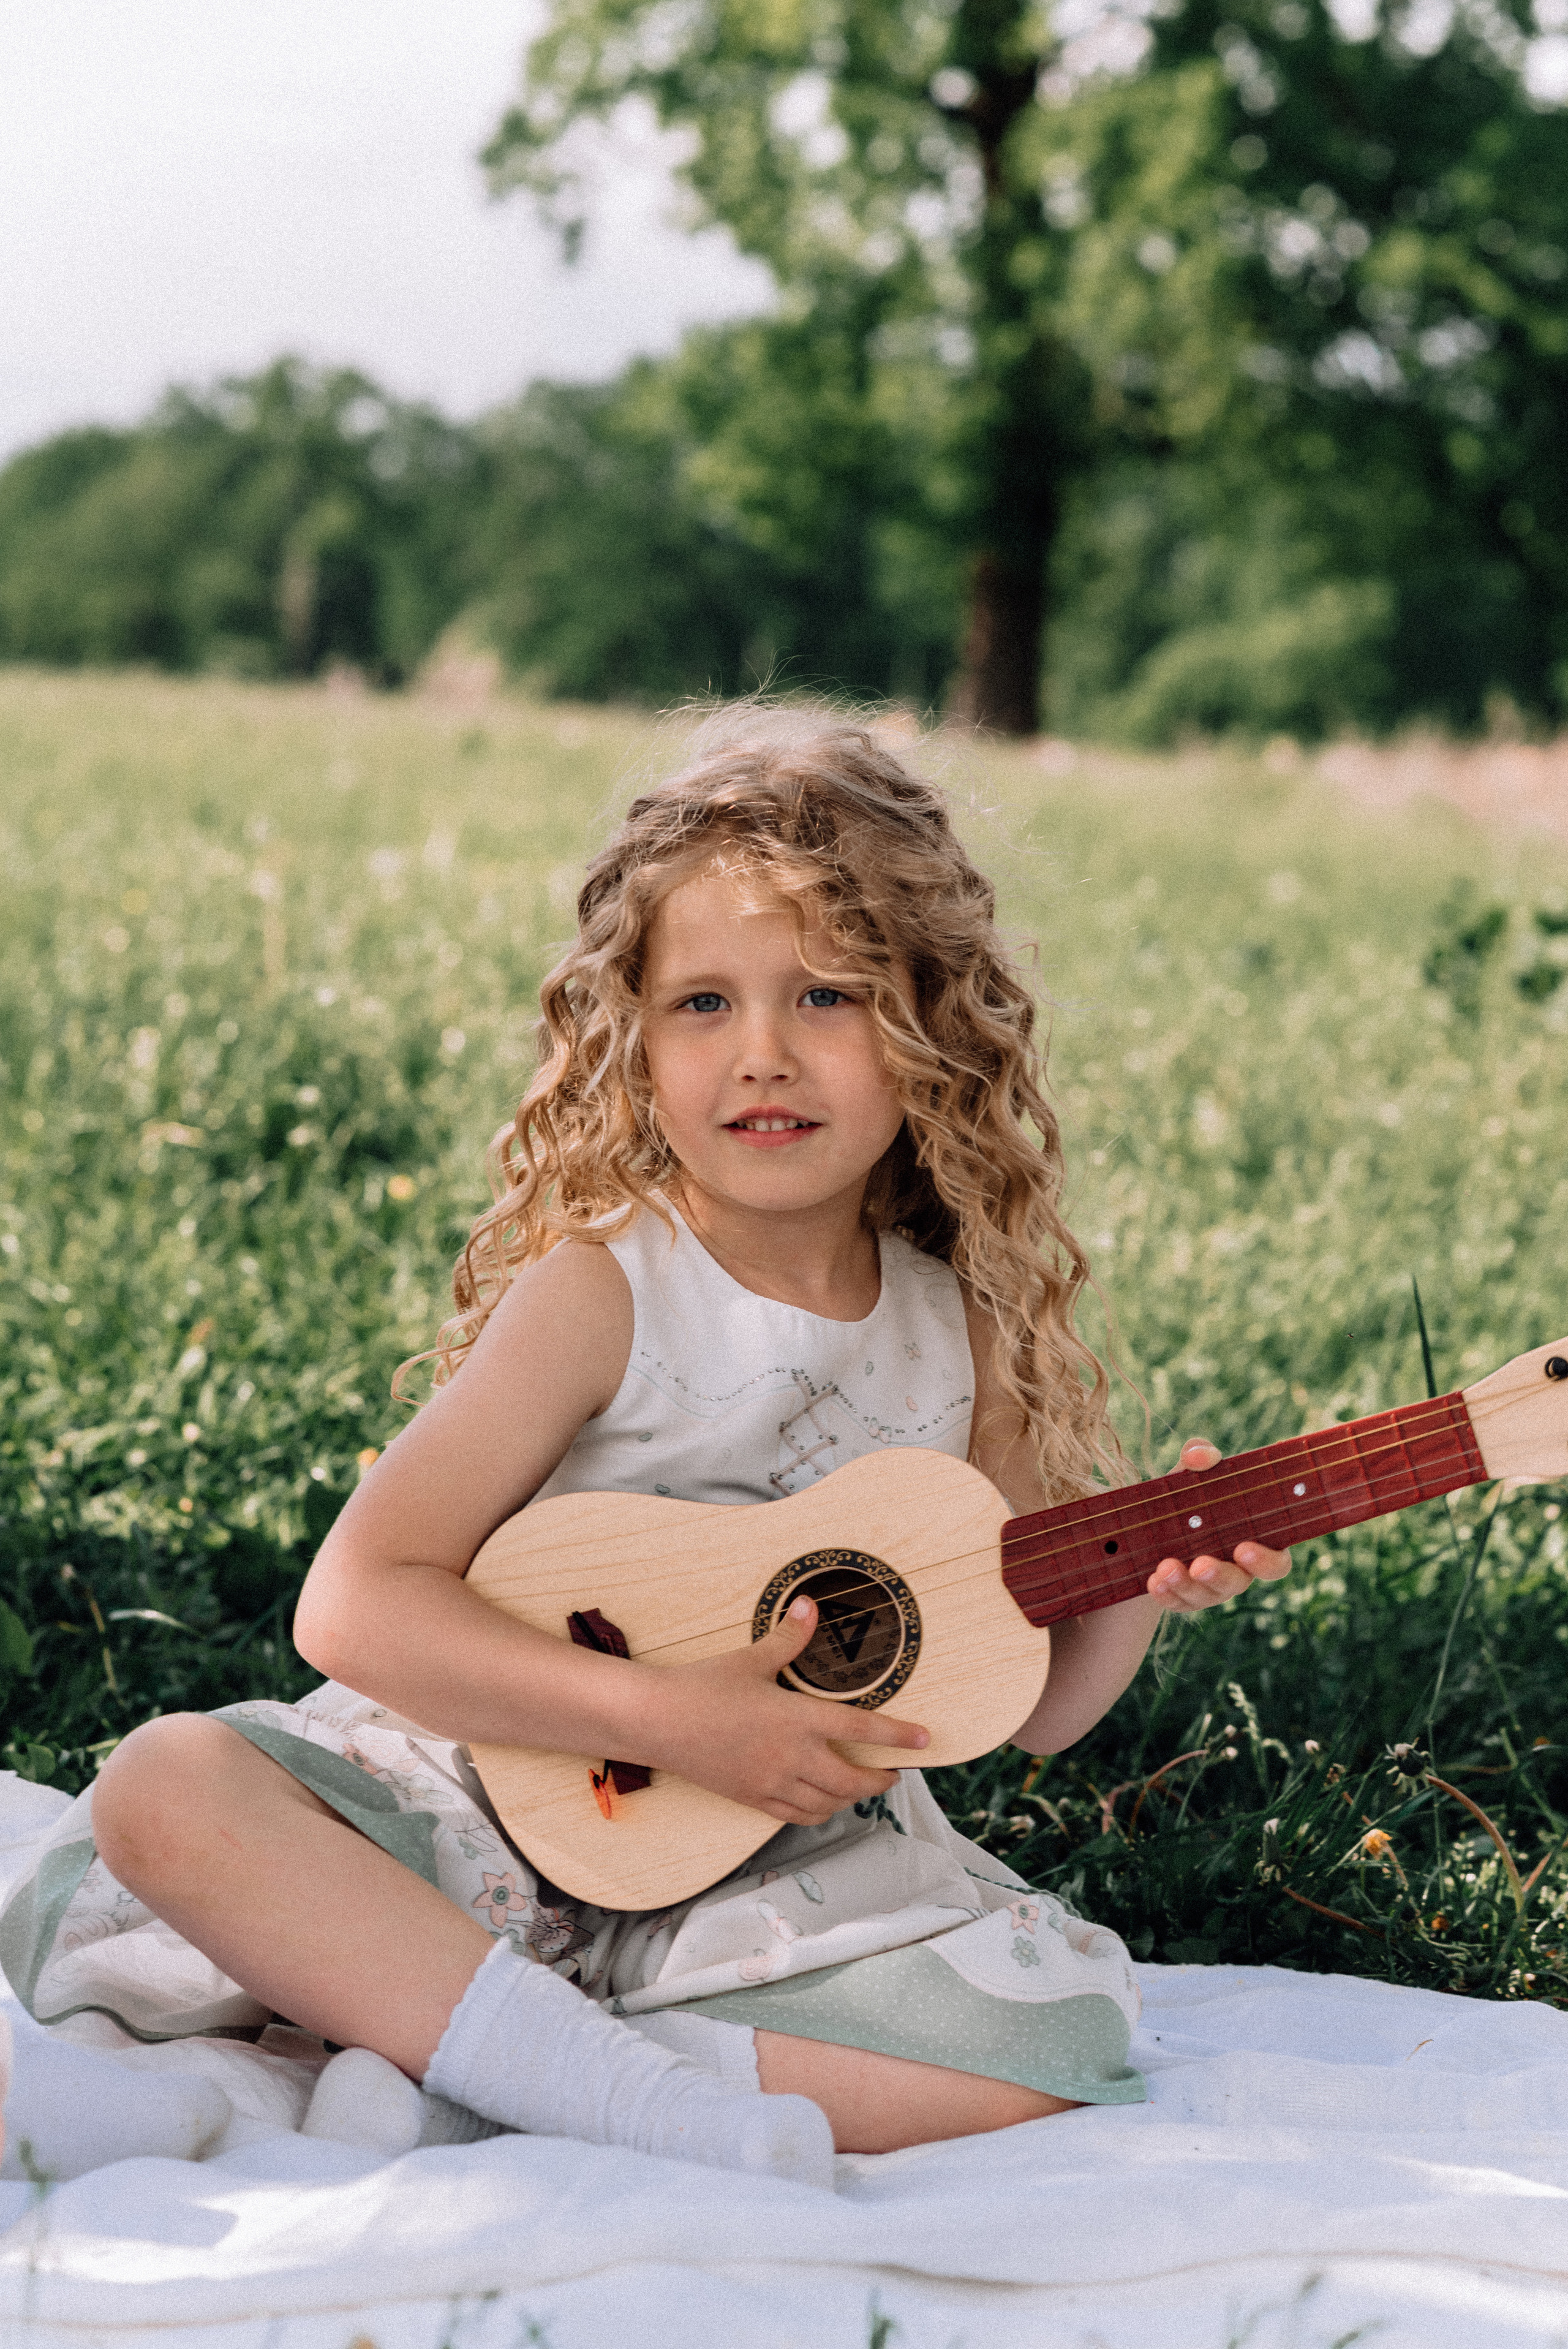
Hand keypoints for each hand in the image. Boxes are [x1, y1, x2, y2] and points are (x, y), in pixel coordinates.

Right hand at [639, 1597, 929, 1825]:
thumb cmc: (703, 1687)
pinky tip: (821, 1801)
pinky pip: (796, 1815)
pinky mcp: (752, 1799)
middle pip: (852, 1780)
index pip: (861, 1730)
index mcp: (796, 1719)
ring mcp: (771, 1783)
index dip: (898, 1737)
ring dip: (851, 1798)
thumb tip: (810, 1606)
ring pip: (827, 1804)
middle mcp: (790, 1757)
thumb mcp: (750, 1659)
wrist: (658, 1722)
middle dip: (880, 1779)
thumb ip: (788, 1639)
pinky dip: (818, 1811)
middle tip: (894, 1772)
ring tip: (861, 1786)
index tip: (925, 1741)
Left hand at [1145, 1438, 1292, 1612]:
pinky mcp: (1183, 1598)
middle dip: (1220, 1576)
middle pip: (1239, 1583)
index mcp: (1254, 1541)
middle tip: (1200, 1565)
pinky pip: (1178, 1603)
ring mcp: (1209, 1588)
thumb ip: (1199, 1455)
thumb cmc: (1188, 1493)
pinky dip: (1166, 1594)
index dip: (1266, 1560)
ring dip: (1186, 1584)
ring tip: (1165, 1568)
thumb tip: (1201, 1457)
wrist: (1150, 1520)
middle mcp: (1237, 1570)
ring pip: (1205, 1596)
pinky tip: (1153, 1582)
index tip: (1244, 1548)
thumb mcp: (1191, 1473)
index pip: (1276, 1562)